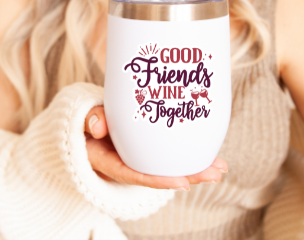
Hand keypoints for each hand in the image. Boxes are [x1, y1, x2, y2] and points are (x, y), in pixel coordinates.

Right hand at [84, 105, 227, 190]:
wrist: (88, 131)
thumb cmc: (86, 129)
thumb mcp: (83, 124)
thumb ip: (90, 120)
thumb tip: (98, 127)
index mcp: (113, 164)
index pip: (138, 175)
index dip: (160, 181)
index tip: (183, 183)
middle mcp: (131, 165)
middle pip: (162, 174)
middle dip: (190, 176)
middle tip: (216, 174)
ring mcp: (142, 158)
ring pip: (170, 166)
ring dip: (195, 167)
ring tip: (220, 167)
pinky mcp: (149, 151)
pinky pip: (170, 154)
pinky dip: (188, 154)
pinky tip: (208, 153)